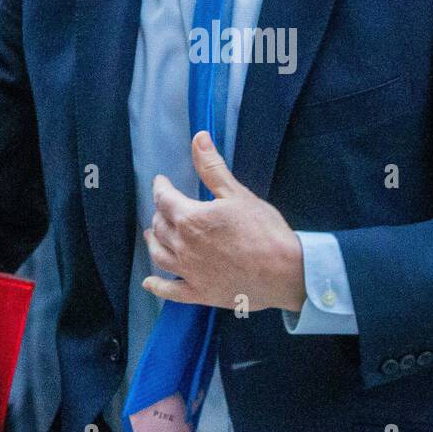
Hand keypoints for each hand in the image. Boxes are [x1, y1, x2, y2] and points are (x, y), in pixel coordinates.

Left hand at [142, 132, 305, 313]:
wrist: (284, 272)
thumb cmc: (264, 231)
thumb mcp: (238, 193)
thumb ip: (213, 167)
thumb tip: (198, 139)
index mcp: (190, 219)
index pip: (164, 199)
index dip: (160, 187)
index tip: (161, 182)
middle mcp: (183, 246)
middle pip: (160, 227)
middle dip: (159, 214)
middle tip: (163, 208)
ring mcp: (189, 272)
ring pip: (159, 255)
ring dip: (153, 243)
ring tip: (151, 236)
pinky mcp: (198, 293)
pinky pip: (169, 291)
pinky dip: (156, 286)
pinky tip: (148, 283)